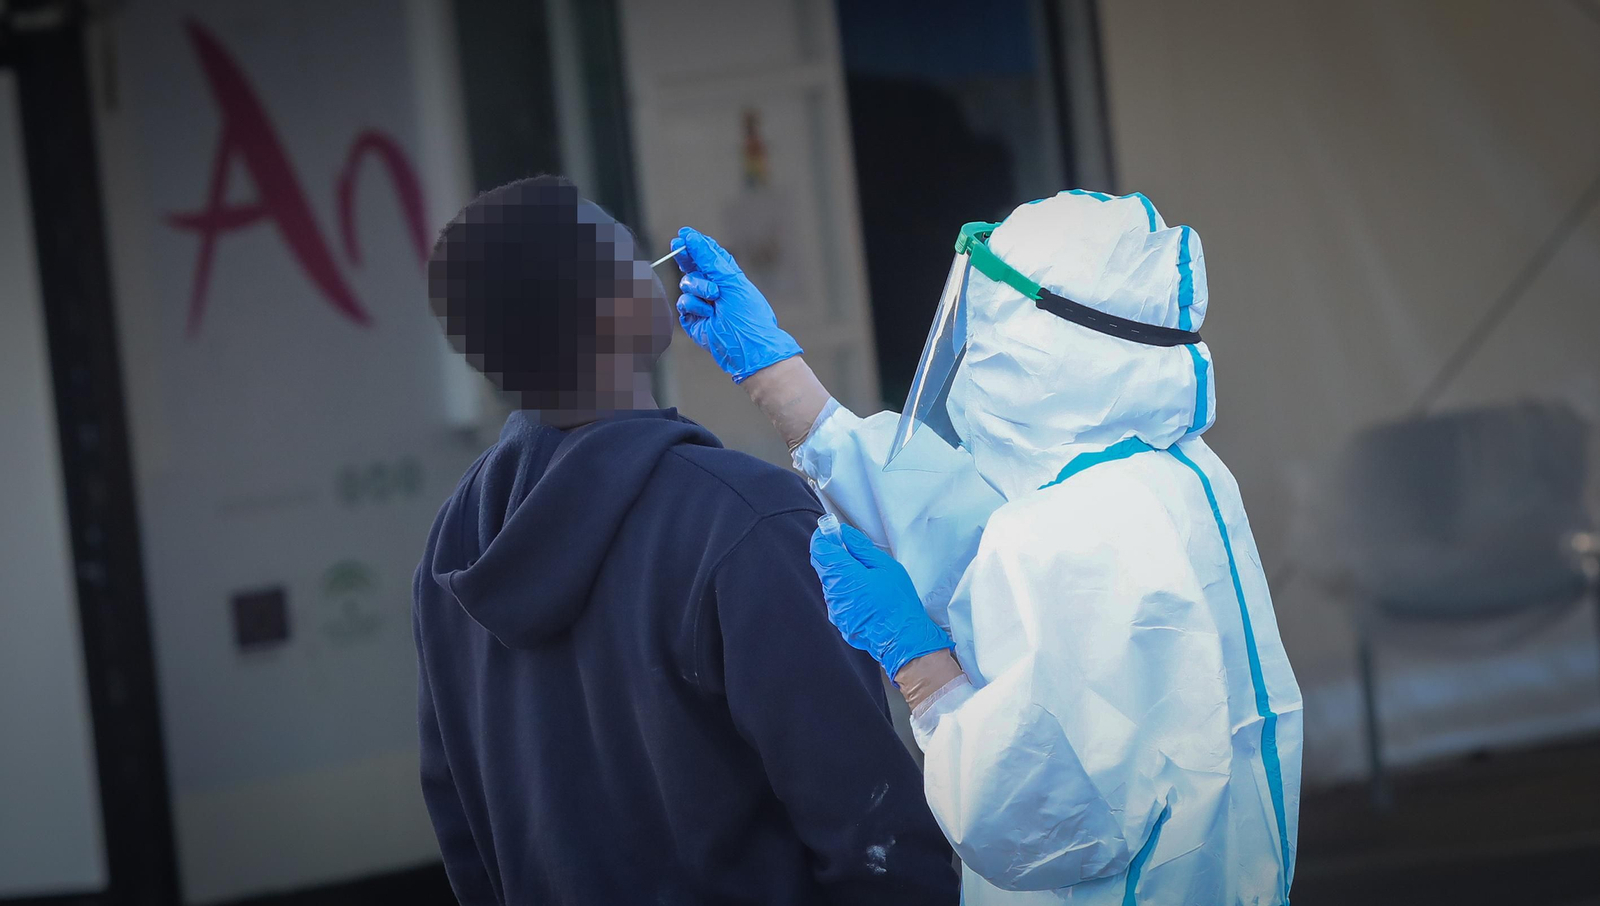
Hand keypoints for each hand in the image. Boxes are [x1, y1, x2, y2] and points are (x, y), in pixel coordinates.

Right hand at [673, 226, 801, 382]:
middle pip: (691, 267)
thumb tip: (690, 236)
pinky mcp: (692, 318)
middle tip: (677, 247)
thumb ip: (708, 257)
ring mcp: (701, 303)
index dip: (694, 245)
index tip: (683, 235)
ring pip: (686, 283)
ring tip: (714, 297)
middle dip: (686, 258)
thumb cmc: (746, 312)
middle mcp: (713, 288)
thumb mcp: (730, 278)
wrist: (746, 345)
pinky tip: (707, 313)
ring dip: (698, 286)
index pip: (706, 256)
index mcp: (726, 277)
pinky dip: (694, 305)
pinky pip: (683, 302)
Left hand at [809, 521, 953, 681]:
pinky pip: (836, 597)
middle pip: (822, 565)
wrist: (902, 637)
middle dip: (833, 554)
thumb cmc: (898, 603)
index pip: (820, 550)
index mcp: (845, 576)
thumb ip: (861, 547)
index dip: (824, 537)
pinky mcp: (838, 619)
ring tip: (865, 575)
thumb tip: (845, 534)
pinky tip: (864, 593)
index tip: (832, 531)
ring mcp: (834, 608)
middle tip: (852, 550)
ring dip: (840, 573)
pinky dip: (845, 590)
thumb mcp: (885, 566)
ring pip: (829, 581)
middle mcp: (834, 593)